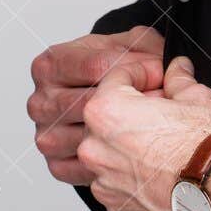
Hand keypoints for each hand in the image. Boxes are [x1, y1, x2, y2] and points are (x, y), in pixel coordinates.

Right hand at [29, 27, 165, 186]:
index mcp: (48, 66)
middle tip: (163, 96)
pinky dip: (116, 158)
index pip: (96, 66)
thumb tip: (170, 62)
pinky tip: (133, 144)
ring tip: (153, 119)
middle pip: (94, 104)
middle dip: (136, 99)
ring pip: (92, 137)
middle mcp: (40, 102)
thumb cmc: (110, 71)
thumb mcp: (126, 45)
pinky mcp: (56, 164)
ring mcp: (46, 135)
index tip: (158, 69)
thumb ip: (144, 45)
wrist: (99, 102)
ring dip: (129, 131)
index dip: (135, 66)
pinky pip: (87, 165)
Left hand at [80, 56, 210, 210]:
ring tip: (166, 149)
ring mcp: (104, 184)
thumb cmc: (208, 150)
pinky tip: (162, 176)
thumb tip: (178, 71)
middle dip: (135, 112)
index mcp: (107, 112)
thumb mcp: (198, 99)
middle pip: (109, 119)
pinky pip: (121, 189)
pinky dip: (137, 182)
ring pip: (112, 157)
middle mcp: (96, 149)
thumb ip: (179, 80)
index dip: (144, 73)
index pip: (116, 78)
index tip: (159, 78)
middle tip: (167, 113)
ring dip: (132, 149)